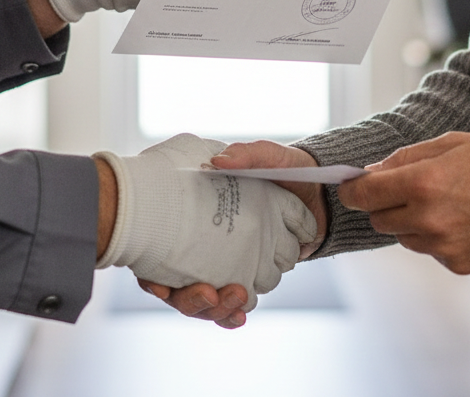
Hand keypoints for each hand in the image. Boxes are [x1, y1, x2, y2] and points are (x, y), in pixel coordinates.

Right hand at [96, 134, 316, 310]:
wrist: (318, 190)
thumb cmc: (286, 170)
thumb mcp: (268, 157)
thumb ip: (249, 154)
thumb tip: (219, 161)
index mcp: (196, 213)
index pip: (159, 248)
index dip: (151, 272)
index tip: (157, 282)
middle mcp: (204, 243)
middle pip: (178, 286)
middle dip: (188, 298)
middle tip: (208, 293)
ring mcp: (225, 263)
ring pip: (205, 300)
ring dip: (214, 308)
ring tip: (235, 297)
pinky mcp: (247, 277)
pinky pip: (230, 307)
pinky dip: (231, 314)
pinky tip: (239, 314)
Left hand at [338, 132, 469, 274]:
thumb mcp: (449, 144)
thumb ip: (404, 158)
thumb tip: (369, 173)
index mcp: (422, 183)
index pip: (362, 194)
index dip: (352, 189)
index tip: (351, 186)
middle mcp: (428, 219)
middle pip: (379, 219)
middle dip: (385, 204)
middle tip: (411, 189)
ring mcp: (442, 246)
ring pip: (403, 237)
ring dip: (411, 222)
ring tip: (446, 203)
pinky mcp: (457, 264)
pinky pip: (430, 252)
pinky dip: (437, 238)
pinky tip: (463, 221)